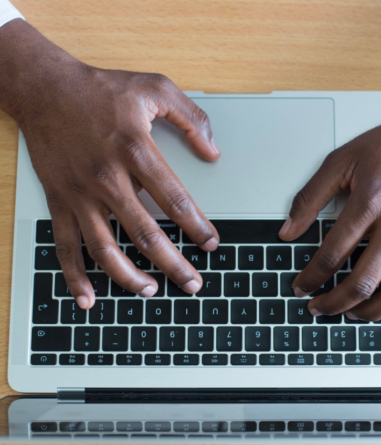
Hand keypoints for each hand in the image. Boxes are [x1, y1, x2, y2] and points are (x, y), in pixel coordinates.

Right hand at [0, 21, 220, 308]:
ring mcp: (80, 194)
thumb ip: (191, 118)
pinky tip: (88, 298)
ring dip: (129, 277)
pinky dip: (75, 276)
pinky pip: (66, 246)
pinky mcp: (59, 202)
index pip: (175, 201)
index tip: (211, 243)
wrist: (44, 88)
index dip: (197, 227)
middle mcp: (107, 178)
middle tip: (193, 284)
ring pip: (106, 248)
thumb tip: (213, 151)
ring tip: (152, 291)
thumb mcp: (155, 87)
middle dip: (174, 264)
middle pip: (145, 234)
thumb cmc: (101, 89)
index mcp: (135, 151)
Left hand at [279, 55, 380, 320]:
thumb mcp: (343, 159)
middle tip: (318, 308)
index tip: (301, 286)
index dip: (310, 278)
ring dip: (371, 313)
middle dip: (333, 303)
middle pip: (362, 282)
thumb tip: (287, 231)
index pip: (331, 255)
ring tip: (353, 313)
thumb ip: (310, 197)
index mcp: (369, 202)